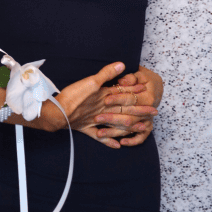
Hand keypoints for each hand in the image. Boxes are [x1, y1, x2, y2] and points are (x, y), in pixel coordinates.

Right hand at [35, 62, 156, 145]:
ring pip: (116, 124)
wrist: (58, 113)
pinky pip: (100, 137)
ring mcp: (96, 121)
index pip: (123, 94)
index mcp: (104, 98)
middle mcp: (103, 110)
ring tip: (142, 128)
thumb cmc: (73, 97)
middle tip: (154, 112)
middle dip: (140, 110)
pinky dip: (108, 141)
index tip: (148, 92)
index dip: (136, 93)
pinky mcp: (86, 128)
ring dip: (130, 126)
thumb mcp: (90, 81)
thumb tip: (122, 65)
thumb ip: (106, 74)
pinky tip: (118, 146)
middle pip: (124, 110)